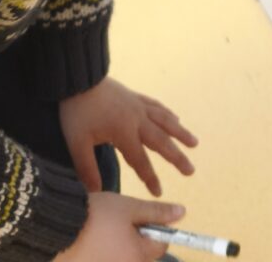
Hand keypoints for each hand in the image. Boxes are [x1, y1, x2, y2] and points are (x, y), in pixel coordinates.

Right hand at [54, 192, 184, 260]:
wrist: (55, 228)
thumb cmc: (96, 215)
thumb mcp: (129, 208)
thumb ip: (156, 212)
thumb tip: (182, 213)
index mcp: (137, 256)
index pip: (160, 245)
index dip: (155, 228)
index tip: (141, 216)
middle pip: (141, 255)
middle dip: (136, 239)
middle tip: (119, 222)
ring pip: (122, 258)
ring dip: (119, 247)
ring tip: (103, 231)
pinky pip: (105, 260)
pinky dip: (103, 253)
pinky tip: (91, 242)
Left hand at [59, 77, 198, 195]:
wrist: (79, 78)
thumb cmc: (76, 112)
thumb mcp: (77, 143)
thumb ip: (88, 168)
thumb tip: (96, 193)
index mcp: (124, 132)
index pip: (140, 161)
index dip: (150, 178)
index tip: (159, 193)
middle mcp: (137, 119)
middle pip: (161, 141)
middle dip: (177, 158)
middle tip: (191, 171)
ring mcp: (138, 106)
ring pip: (165, 121)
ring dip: (180, 133)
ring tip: (195, 143)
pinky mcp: (135, 96)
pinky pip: (157, 106)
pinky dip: (168, 114)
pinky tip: (175, 118)